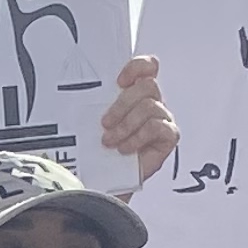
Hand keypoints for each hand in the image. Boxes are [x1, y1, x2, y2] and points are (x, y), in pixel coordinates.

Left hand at [101, 52, 177, 187]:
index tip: (119, 80)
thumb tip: (78, 87)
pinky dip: (137, 138)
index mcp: (134, 92)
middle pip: (148, 85)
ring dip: (126, 125)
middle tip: (105, 122)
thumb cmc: (99, 150)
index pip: (147, 66)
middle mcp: (151, 102)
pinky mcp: (168, 137)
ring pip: (150, 106)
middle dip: (123, 104)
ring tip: (110, 140)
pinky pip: (157, 127)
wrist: (105, 180)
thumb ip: (94, 102)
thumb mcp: (90, 122)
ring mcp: (162, 119)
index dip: (137, 67)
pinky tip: (125, 149)